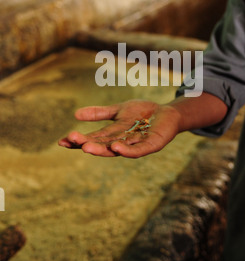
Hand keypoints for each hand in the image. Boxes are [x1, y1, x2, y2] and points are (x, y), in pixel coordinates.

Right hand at [58, 99, 180, 157]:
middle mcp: (122, 142)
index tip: (62, 141)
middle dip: (87, 144)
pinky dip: (127, 150)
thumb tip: (75, 114)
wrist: (167, 113)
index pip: (93, 138)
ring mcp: (136, 145)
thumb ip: (99, 113)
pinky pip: (138, 150)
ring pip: (117, 149)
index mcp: (113, 134)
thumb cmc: (142, 113)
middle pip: (102, 145)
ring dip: (102, 149)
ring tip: (87, 147)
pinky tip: (116, 147)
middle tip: (71, 140)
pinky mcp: (151, 145)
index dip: (78, 141)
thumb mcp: (118, 110)